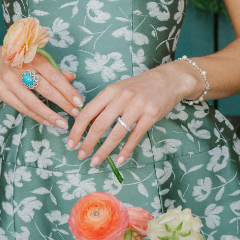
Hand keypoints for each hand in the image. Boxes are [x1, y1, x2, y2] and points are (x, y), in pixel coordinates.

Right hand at [0, 47, 82, 130]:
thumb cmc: (24, 62)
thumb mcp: (39, 60)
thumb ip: (55, 70)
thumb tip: (72, 77)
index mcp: (33, 58)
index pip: (54, 76)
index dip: (67, 90)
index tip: (78, 102)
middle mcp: (20, 68)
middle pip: (44, 89)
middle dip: (62, 103)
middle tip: (75, 114)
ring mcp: (9, 81)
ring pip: (32, 102)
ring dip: (49, 115)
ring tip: (62, 123)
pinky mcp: (1, 92)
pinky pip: (21, 108)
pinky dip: (36, 116)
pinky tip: (47, 122)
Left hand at [65, 60, 203, 167]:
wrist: (170, 79)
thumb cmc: (141, 86)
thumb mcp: (120, 88)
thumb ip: (104, 104)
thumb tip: (86, 124)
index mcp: (111, 90)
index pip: (88, 112)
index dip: (77, 129)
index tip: (70, 143)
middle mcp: (122, 98)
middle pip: (99, 125)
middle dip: (87, 143)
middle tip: (80, 155)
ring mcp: (138, 107)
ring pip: (116, 134)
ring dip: (104, 150)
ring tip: (95, 161)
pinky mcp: (151, 116)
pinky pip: (135, 136)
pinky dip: (126, 150)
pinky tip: (119, 160)